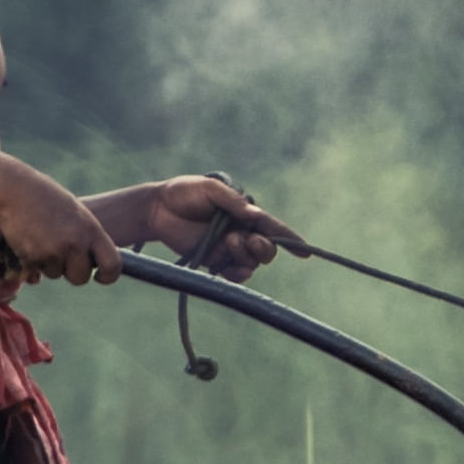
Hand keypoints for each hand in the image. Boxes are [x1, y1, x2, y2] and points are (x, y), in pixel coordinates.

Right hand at [0, 170, 120, 282]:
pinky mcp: (31, 256)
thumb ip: (85, 236)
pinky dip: (29, 261)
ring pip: (55, 274)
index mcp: (91, 230)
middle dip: (71, 272)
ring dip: (48, 264)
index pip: (112, 264)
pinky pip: (34, 271)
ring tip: (39, 238)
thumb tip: (94, 262)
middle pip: (80, 278)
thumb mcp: (75, 212)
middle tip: (61, 258)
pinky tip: (25, 239)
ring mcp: (53, 251)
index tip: (100, 277)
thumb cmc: (44, 197)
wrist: (12, 189)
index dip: (108, 276)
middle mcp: (75, 243)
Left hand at [105, 173, 294, 276]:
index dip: (291, 239)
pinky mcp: (214, 262)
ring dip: (244, 254)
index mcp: (246, 214)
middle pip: (267, 250)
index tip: (306, 252)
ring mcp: (228, 249)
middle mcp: (242, 232)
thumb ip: (233, 201)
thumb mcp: (210, 188)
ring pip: (252, 263)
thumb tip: (255, 215)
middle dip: (263, 248)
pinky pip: (235, 275)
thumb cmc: (184, 192)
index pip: (273, 228)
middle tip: (245, 239)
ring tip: (227, 241)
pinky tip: (228, 265)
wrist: (157, 208)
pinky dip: (238, 274)